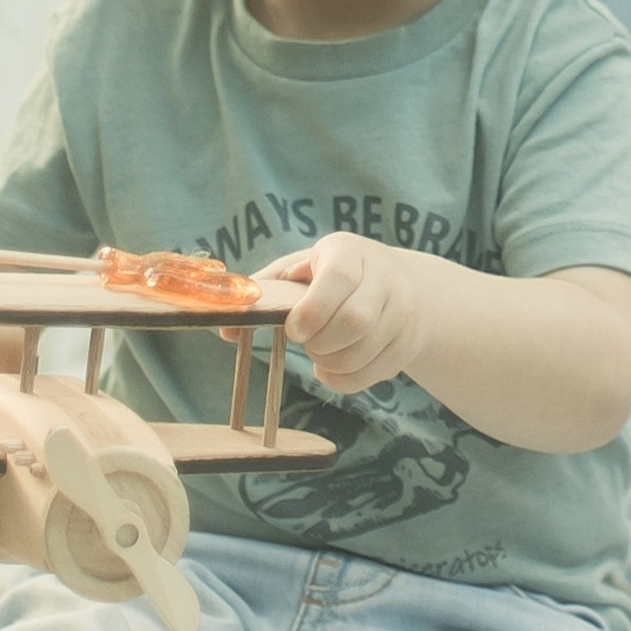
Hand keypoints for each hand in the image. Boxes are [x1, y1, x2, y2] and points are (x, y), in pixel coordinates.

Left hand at [259, 233, 425, 395]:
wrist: (402, 286)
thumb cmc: (332, 277)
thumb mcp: (301, 269)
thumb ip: (264, 292)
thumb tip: (223, 330)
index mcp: (349, 251)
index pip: (339, 277)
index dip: (313, 309)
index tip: (294, 329)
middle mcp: (384, 277)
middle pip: (354, 321)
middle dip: (320, 342)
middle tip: (306, 340)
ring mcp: (401, 311)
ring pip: (362, 351)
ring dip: (330, 362)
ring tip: (320, 350)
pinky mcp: (406, 343)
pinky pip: (370, 374)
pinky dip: (343, 379)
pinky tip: (333, 366)